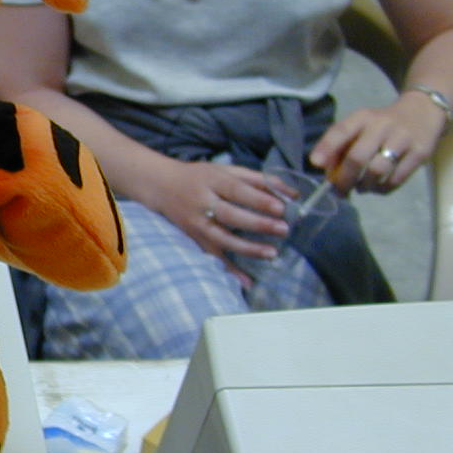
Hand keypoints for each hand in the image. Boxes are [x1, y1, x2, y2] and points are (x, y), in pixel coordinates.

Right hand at [147, 157, 291, 282]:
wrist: (160, 185)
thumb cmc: (199, 176)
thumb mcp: (226, 170)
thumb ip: (257, 179)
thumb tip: (292, 192)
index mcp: (212, 181)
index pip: (237, 191)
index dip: (258, 200)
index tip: (281, 208)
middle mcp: (201, 203)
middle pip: (231, 215)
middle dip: (258, 223)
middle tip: (283, 229)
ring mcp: (196, 223)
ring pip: (222, 239)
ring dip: (247, 248)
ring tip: (272, 253)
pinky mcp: (194, 238)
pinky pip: (212, 255)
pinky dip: (228, 269)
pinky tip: (246, 282)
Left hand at [308, 95, 446, 195]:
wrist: (424, 112)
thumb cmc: (382, 125)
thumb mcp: (361, 126)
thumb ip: (341, 146)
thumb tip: (326, 173)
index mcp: (363, 117)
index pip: (341, 130)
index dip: (327, 148)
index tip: (316, 164)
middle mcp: (382, 125)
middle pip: (358, 157)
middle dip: (344, 179)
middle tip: (340, 190)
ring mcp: (403, 139)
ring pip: (377, 170)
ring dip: (364, 185)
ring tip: (361, 187)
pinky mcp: (420, 153)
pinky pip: (397, 179)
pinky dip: (383, 189)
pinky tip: (378, 187)